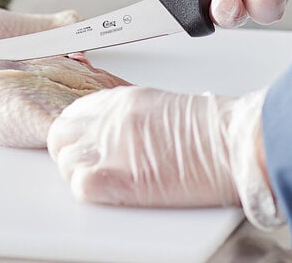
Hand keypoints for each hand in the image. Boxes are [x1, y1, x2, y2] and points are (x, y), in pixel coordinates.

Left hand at [47, 85, 283, 229]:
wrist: (230, 143)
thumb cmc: (211, 128)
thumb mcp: (161, 107)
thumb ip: (129, 118)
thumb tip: (114, 136)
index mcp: (122, 100)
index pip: (73, 113)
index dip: (74, 133)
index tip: (81, 144)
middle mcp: (110, 119)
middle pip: (61, 136)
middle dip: (68, 153)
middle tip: (87, 166)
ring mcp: (111, 145)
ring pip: (66, 163)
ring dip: (79, 174)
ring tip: (105, 182)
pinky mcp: (116, 177)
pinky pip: (79, 185)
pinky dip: (89, 191)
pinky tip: (109, 191)